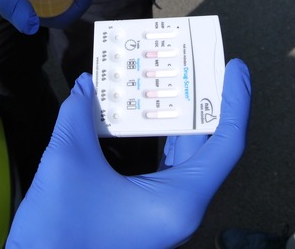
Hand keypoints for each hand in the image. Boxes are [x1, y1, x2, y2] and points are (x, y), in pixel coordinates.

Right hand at [5, 59, 251, 248]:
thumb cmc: (59, 229)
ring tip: (172, 82)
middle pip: (206, 148)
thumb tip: (84, 85)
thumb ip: (79, 116)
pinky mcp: (145, 217)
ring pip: (184, 160)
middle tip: (197, 65)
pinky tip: (142, 118)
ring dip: (177, 121)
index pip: (226, 144)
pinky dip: (158, 141)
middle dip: (202, 103)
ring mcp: (163, 215)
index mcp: (180, 199)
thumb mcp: (68, 162)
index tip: (234, 67)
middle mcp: (181, 208)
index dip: (235, 101)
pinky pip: (164, 172)